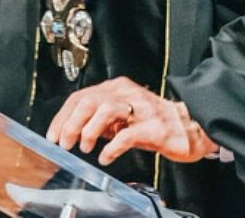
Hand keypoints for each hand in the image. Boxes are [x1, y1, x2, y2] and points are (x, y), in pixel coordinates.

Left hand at [45, 76, 219, 165]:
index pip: (81, 96)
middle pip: (89, 101)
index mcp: (117, 88)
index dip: (63, 116)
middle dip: (71, 123)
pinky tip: (105, 157)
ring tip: (85, 147)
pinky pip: (127, 135)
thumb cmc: (156, 122)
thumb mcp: (124, 115)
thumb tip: (75, 129)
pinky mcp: (153, 127)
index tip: (53, 134)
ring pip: (105, 110)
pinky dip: (111, 147)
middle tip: (65, 142)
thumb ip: (102, 118)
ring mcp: (141, 109)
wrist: (192, 126)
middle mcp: (127, 93)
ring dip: (89, 130)